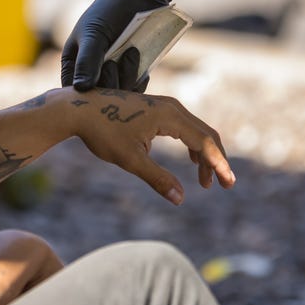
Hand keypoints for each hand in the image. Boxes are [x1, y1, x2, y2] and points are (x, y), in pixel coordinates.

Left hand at [59, 87, 233, 205]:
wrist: (76, 109)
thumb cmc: (101, 132)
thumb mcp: (129, 160)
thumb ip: (157, 178)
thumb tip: (180, 198)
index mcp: (169, 117)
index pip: (204, 142)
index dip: (219, 164)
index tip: (228, 184)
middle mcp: (171, 107)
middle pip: (205, 134)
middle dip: (216, 160)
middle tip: (223, 186)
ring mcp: (163, 105)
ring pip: (195, 130)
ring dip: (203, 154)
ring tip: (204, 181)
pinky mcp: (154, 108)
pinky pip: (183, 126)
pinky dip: (191, 144)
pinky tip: (189, 161)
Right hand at [61, 0, 173, 91]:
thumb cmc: (107, 12)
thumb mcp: (93, 35)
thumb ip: (87, 61)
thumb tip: (82, 89)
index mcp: (74, 65)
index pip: (73, 92)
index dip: (84, 96)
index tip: (95, 87)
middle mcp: (92, 74)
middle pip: (99, 97)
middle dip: (108, 83)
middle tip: (112, 62)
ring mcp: (114, 75)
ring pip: (119, 94)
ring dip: (126, 77)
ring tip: (129, 51)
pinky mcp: (132, 74)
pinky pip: (136, 89)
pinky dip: (138, 79)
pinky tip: (137, 58)